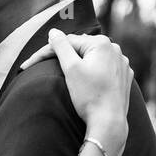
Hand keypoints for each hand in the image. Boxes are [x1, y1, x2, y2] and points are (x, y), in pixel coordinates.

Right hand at [22, 30, 131, 155]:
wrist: (109, 122)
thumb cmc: (89, 96)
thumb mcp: (70, 69)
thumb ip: (61, 47)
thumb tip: (53, 32)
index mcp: (101, 43)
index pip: (69, 43)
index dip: (48, 52)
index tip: (30, 64)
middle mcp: (115, 50)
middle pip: (83, 50)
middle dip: (67, 56)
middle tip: (48, 66)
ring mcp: (123, 64)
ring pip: (95, 59)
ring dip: (82, 63)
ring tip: (69, 74)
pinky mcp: (125, 78)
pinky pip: (106, 70)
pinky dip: (96, 73)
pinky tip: (90, 82)